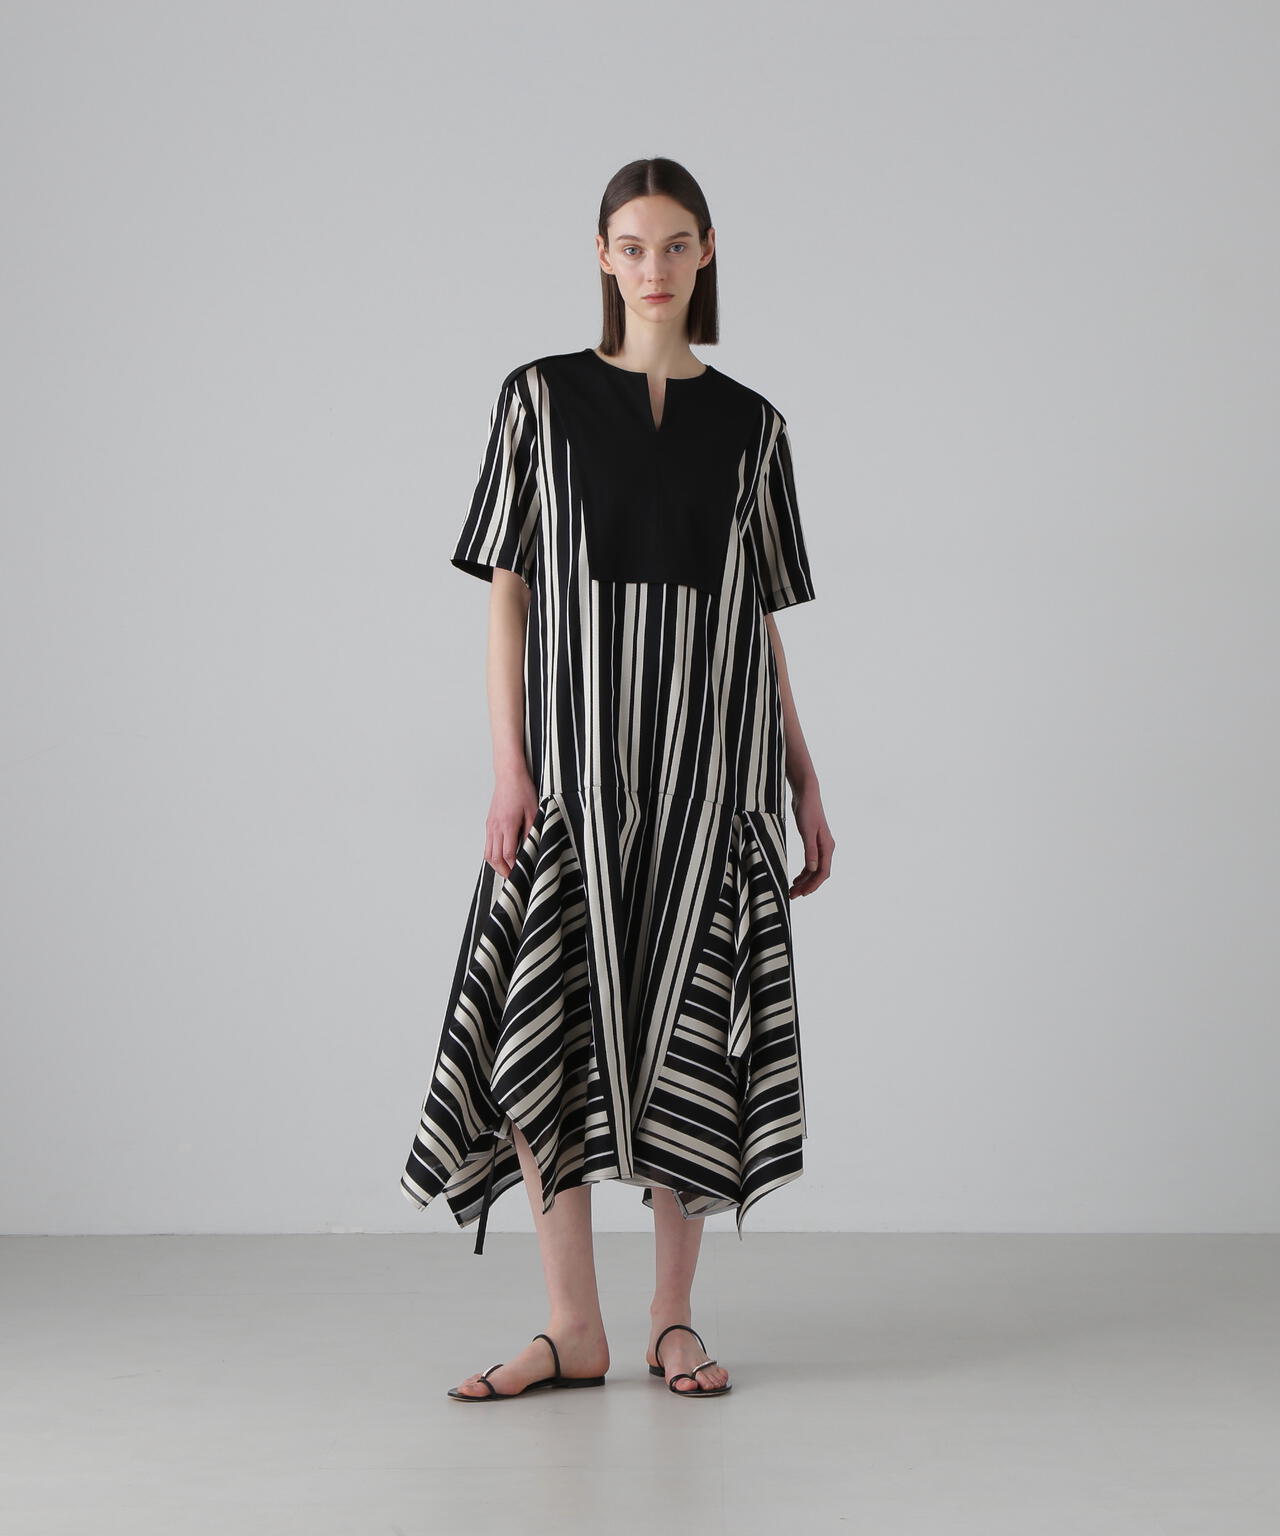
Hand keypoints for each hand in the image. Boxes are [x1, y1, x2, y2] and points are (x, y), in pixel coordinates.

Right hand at [485, 771, 540, 879]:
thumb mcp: (533, 810)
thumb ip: (531, 830)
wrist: (508, 775)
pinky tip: (502, 857)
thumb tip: (531, 847)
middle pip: (495, 858)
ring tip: (507, 871)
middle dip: (503, 871)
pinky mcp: (489, 823)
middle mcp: (496, 827)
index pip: (507, 854)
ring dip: (496, 865)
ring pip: (488, 853)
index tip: (521, 874)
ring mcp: (490, 826)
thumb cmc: (522, 790)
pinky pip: (488, 844)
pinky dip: (493, 855)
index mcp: (507, 825)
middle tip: (514, 879)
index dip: (513, 867)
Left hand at [788, 778, 832, 898]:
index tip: (802, 894)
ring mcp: (820, 846)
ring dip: (804, 880)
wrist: (807, 794)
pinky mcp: (813, 842)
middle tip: (792, 896)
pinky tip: (796, 878)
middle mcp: (826, 848)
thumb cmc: (807, 810)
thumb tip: (812, 870)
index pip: (823, 872)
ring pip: (814, 869)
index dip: (813, 885)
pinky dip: (804, 872)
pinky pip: (811, 862)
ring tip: (792, 890)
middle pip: (819, 873)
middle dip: (807, 886)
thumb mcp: (807, 831)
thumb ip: (810, 851)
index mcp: (827, 847)